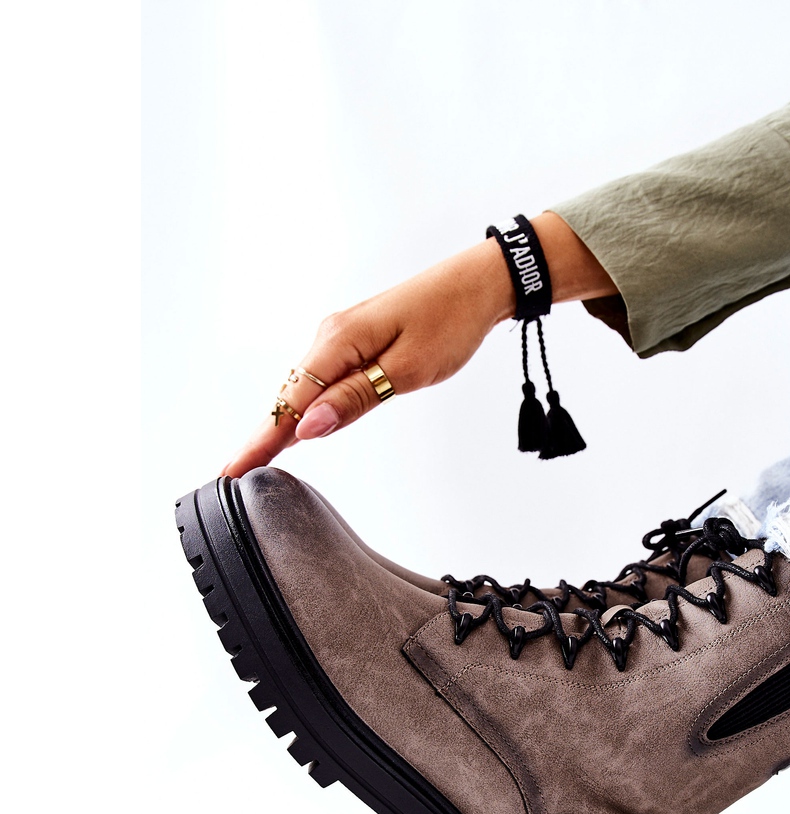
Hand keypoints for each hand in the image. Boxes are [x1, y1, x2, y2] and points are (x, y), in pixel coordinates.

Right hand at [221, 212, 616, 476]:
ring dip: (283, 420)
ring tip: (257, 456)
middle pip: (290, 394)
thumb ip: (354, 399)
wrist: (476, 285)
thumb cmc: (450, 323)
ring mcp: (341, 334)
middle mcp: (331, 335)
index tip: (232, 468)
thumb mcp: (407, 370)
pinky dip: (306, 401)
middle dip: (265, 433)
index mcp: (340, 341)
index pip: (291, 401)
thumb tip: (309, 427)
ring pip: (304, 385)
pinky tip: (297, 422)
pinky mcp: (355, 338)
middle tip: (234, 472)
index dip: (263, 439)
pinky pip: (320, 375)